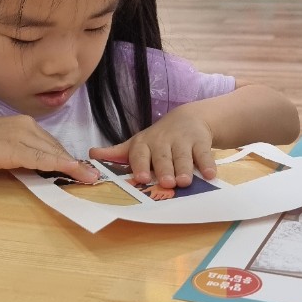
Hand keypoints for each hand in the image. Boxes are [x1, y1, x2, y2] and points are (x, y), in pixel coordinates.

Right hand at [0, 115, 98, 182]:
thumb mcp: (0, 146)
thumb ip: (17, 153)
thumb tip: (32, 167)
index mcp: (23, 124)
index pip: (50, 142)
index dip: (66, 157)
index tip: (80, 169)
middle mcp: (27, 126)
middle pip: (55, 147)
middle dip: (73, 163)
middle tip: (90, 176)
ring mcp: (22, 136)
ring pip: (53, 152)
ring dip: (74, 166)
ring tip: (90, 177)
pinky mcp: (15, 149)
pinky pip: (43, 159)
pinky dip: (61, 166)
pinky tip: (74, 173)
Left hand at [91, 108, 216, 187]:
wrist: (188, 119)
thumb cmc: (157, 139)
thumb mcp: (137, 143)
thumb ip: (116, 152)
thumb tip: (91, 155)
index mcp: (144, 144)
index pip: (140, 154)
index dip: (141, 165)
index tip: (143, 178)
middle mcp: (162, 141)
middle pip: (163, 157)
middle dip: (165, 170)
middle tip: (168, 183)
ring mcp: (182, 140)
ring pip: (183, 156)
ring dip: (185, 169)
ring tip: (186, 182)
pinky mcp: (200, 141)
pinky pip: (204, 154)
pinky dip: (208, 164)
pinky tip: (210, 175)